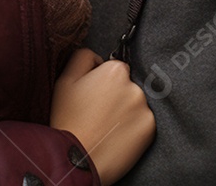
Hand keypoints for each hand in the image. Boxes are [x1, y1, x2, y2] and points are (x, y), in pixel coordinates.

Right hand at [50, 47, 155, 184]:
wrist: (77, 160)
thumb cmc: (69, 119)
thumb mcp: (66, 79)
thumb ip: (83, 57)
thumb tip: (98, 57)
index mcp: (115, 70)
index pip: (115, 70)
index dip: (103, 82)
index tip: (94, 96)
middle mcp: (134, 86)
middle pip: (127, 86)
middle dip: (116, 96)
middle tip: (99, 113)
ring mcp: (144, 108)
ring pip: (135, 105)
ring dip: (125, 112)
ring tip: (107, 127)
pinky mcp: (149, 129)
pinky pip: (142, 123)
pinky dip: (133, 128)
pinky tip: (116, 136)